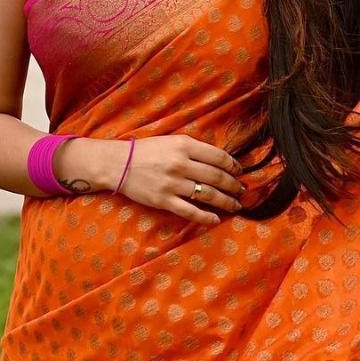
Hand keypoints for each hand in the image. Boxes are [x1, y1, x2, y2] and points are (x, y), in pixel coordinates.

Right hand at [112, 135, 245, 224]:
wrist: (117, 164)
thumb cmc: (147, 151)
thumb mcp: (173, 141)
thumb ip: (195, 149)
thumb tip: (221, 160)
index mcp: (184, 146)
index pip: (219, 157)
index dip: (234, 165)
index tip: (240, 171)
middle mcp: (180, 164)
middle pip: (217, 177)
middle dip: (234, 185)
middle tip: (242, 190)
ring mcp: (172, 184)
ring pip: (207, 195)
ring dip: (226, 201)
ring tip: (236, 205)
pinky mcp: (163, 201)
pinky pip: (190, 211)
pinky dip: (205, 217)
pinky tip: (216, 219)